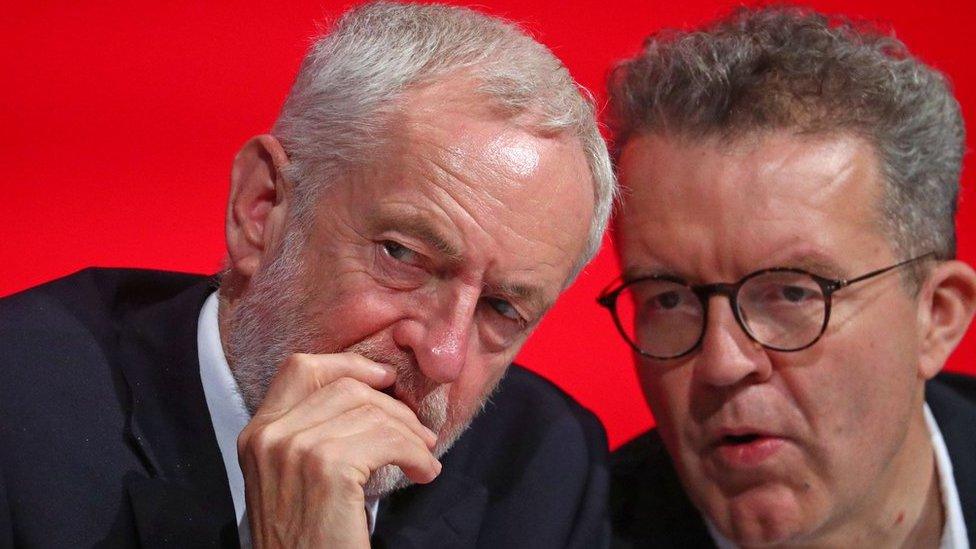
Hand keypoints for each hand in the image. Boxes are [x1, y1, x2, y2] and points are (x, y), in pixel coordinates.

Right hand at [238, 353, 441, 548]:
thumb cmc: (307, 536)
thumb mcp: (292, 475)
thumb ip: (311, 432)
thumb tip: (371, 393)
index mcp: (257, 432)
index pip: (300, 368)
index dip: (350, 364)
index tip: (385, 379)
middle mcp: (270, 435)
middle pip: (346, 387)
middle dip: (393, 407)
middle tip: (419, 433)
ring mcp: (296, 449)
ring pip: (373, 412)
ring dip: (410, 434)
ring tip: (423, 456)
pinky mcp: (329, 469)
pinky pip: (388, 440)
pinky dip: (416, 454)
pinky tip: (423, 472)